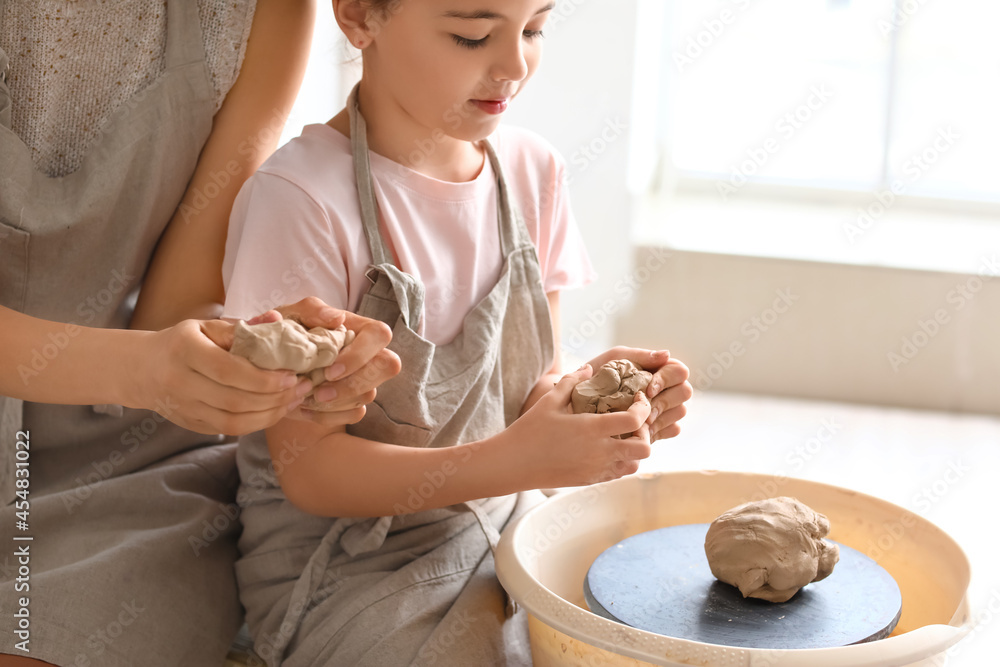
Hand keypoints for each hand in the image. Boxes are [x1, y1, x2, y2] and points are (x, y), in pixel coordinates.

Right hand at [131, 318, 310, 434]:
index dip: (264, 378)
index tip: (292, 375)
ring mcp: (184, 408)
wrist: (142, 369)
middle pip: (235, 400)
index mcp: (184, 350)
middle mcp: (180, 382)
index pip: (229, 370)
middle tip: (302, 388)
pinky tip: (276, 411)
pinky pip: (229, 430)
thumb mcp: (206, 326)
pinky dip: (257, 423)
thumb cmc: (182, 342)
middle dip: (275, 398)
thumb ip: (243, 326)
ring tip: (294, 400)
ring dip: (270, 414)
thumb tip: (277, 320)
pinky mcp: (190, 424)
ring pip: (234, 422)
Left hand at [242, 297, 400, 427]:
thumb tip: (337, 319)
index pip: (379, 334)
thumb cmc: (285, 333)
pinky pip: (355, 414)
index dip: (361, 354)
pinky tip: (304, 409)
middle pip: (387, 366)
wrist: (270, 363)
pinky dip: (328, 416)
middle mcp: (367, 354)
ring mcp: (363, 380)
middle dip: (354, 384)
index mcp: (357, 328)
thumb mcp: (291, 316)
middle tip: (320, 393)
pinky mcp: (353, 401)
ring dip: (335, 402)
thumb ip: (312, 310)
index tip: (330, 370)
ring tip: (303, 399)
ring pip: (369, 395)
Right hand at [503, 365, 651, 487]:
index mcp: (592, 429)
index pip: (635, 420)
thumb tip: (589, 368)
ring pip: (635, 464)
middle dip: (645, 433)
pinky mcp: (591, 480)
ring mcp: (597, 469)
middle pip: (644, 448)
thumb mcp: (549, 401)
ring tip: (622, 436)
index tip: (638, 399)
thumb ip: (572, 381)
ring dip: (635, 450)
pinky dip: (621, 462)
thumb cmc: (530, 429)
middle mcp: (600, 452)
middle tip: (633, 422)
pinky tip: (609, 449)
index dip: (643, 408)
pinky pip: (619, 474)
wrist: (514, 464)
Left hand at [586, 346, 691, 441]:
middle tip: (642, 408)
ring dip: (661, 416)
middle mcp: (665, 388)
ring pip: (681, 411)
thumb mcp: (613, 360)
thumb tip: (666, 354)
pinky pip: (673, 429)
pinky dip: (659, 430)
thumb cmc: (595, 376)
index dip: (667, 380)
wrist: (576, 403)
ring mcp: (663, 409)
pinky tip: (640, 431)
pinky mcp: (658, 429)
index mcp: (657, 369)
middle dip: (665, 400)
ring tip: (637, 420)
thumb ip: (639, 355)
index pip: (679, 371)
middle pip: (685, 391)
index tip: (647, 389)